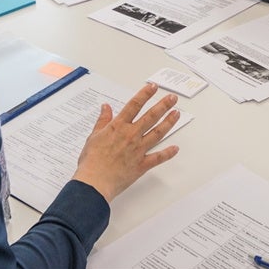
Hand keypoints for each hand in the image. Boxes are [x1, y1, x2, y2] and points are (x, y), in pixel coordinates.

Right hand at [72, 83, 180, 202]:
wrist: (94, 181)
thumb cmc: (91, 161)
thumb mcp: (93, 136)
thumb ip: (102, 121)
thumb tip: (105, 107)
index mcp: (118, 127)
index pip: (134, 105)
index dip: (145, 94)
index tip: (153, 87)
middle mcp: (131, 135)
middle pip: (151, 116)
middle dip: (163, 105)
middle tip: (172, 98)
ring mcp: (138, 149)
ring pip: (157, 133)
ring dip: (168, 122)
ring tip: (176, 114)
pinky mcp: (142, 164)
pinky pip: (158, 158)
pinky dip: (168, 153)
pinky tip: (175, 148)